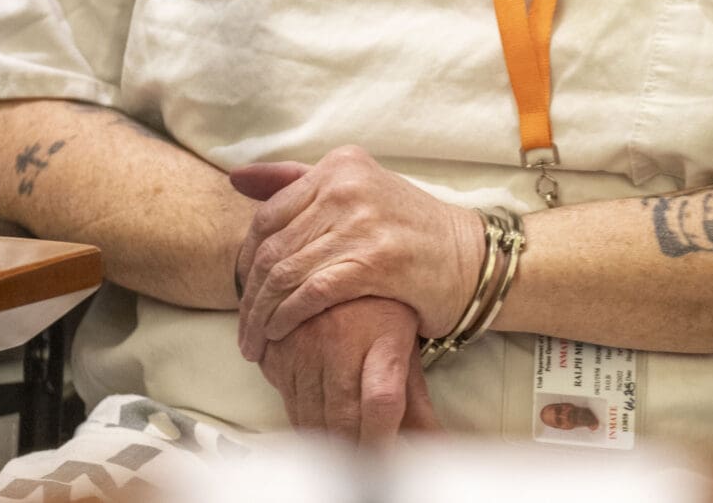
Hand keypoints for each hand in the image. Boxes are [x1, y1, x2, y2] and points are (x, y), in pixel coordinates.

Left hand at [230, 146, 483, 362]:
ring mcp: (363, 220)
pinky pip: (312, 292)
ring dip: (262, 315)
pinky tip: (282, 335)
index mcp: (340, 166)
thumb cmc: (411, 232)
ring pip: (286, 272)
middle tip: (243, 329)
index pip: (268, 214)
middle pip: (271, 246)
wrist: (472, 260)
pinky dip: (288, 318)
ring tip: (255, 342)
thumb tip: (237, 178)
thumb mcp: (360, 192)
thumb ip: (300, 182)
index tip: (240, 293)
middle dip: (249, 295)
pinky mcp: (376, 259)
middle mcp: (347, 185)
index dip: (244, 260)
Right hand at [256, 295, 442, 443]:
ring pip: (309, 416)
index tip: (384, 456)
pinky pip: (285, 400)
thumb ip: (416, 398)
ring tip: (342, 440)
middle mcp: (340, 339)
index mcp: (383, 335)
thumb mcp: (406, 341)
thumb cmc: (380, 305)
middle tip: (364, 455)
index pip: (382, 402)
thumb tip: (435, 444)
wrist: (333, 255)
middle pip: (342, 419)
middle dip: (354, 449)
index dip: (381, 440)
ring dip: (325, 438)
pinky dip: (300, 416)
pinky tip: (316, 414)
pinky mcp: (277, 347)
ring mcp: (304, 343)